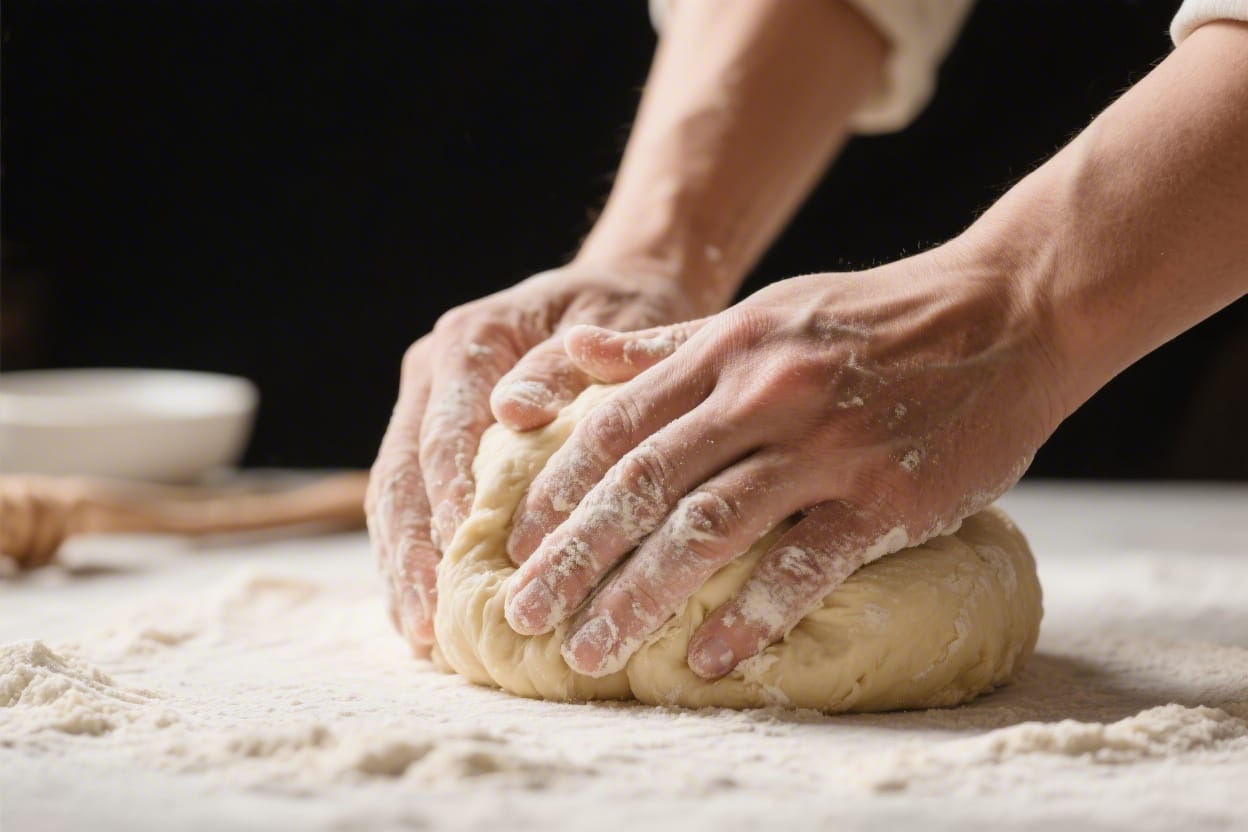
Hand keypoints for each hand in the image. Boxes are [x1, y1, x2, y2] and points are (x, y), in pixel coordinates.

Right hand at [366, 261, 714, 654]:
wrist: (614, 295)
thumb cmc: (620, 311)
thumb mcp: (607, 324)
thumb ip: (558, 367)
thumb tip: (513, 411)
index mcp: (468, 342)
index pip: (444, 433)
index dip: (444, 500)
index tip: (457, 559)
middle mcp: (433, 372)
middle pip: (401, 472)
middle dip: (410, 553)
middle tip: (427, 624)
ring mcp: (427, 406)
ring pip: (393, 493)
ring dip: (402, 567)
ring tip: (421, 636)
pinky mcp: (435, 437)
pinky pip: (410, 501)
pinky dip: (414, 556)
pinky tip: (426, 610)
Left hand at [503, 243, 1067, 677]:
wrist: (1006, 309)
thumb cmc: (873, 318)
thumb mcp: (762, 312)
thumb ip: (666, 343)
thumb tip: (575, 357)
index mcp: (727, 349)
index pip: (619, 426)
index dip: (559, 488)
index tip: (514, 543)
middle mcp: (764, 394)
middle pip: (645, 484)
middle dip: (573, 554)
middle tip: (522, 613)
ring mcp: (827, 446)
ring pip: (711, 527)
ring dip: (639, 594)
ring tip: (589, 648)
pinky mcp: (889, 495)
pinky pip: (809, 561)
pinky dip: (757, 612)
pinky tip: (713, 657)